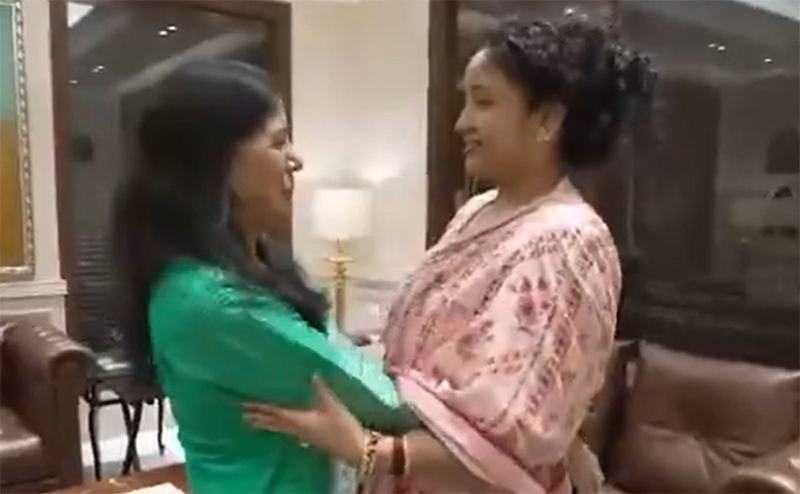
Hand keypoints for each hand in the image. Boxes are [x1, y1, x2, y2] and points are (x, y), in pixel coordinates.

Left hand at [243, 375, 364, 464]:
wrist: (355, 448)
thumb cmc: (342, 426)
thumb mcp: (332, 405)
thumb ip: (321, 389)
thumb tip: (312, 373)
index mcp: (298, 419)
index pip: (274, 412)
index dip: (259, 408)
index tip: (244, 405)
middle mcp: (296, 428)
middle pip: (273, 422)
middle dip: (258, 417)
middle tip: (242, 414)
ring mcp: (302, 435)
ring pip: (279, 428)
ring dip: (266, 423)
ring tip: (254, 421)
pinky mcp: (309, 438)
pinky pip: (288, 431)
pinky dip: (279, 427)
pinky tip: (281, 427)